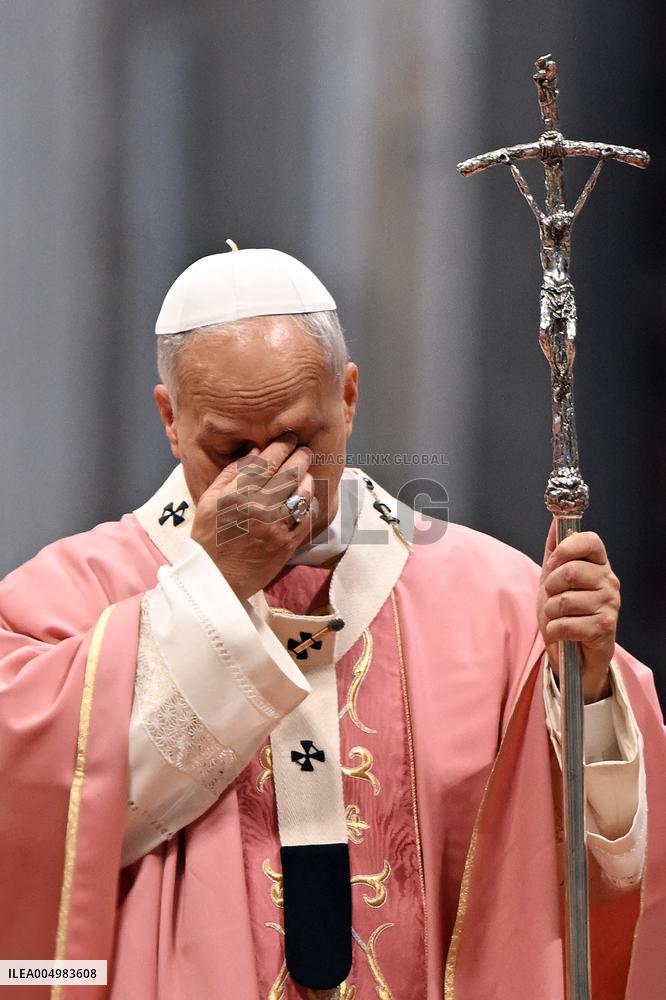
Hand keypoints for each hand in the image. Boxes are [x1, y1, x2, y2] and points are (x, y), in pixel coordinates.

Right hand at [191, 432, 318, 600]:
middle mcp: (258, 508)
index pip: (267, 462)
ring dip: (307, 480)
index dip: (282, 446)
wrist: (215, 579)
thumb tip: (256, 452)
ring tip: (305, 475)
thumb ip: (232, 473)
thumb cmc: (209, 537)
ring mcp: (275, 527)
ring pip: (302, 494)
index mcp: (237, 495)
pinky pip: (306, 518)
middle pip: (290, 473)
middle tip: (305, 450)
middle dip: (301, 457)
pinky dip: (309, 506)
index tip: (290, 438)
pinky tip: (307, 500)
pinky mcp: (286, 545)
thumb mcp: (209, 500)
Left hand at [537, 519, 620, 702]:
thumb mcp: (554, 580)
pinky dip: (554, 631)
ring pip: (564, 600)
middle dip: (550, 588)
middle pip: (570, 571)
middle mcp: (609, 582)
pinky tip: (562, 633)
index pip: (590, 540)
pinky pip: (565, 623)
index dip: (566, 549)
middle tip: (552, 599)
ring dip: (550, 613)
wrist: (574, 655)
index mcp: (599, 565)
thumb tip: (555, 522)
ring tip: (558, 618)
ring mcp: (610, 604)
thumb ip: (554, 552)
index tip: (554, 562)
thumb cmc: (565, 615)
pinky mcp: (604, 628)